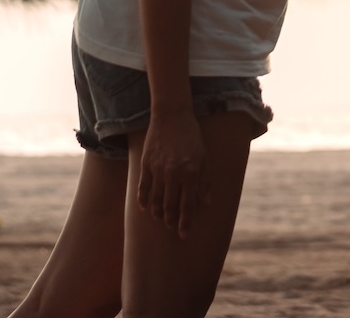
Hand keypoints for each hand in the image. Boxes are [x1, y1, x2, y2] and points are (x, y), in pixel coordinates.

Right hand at [135, 106, 207, 238]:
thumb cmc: (191, 136)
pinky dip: (143, 200)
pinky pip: (142, 188)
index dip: (185, 222)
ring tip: (160, 220)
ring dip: (158, 213)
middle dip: (171, 221)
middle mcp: (173, 174)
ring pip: (156, 200)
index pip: (188, 205)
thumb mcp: (204, 157)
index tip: (184, 234)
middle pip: (170, 206)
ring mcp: (157, 170)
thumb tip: (206, 203)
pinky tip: (145, 208)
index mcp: (190, 173)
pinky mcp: (145, 164)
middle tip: (171, 229)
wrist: (172, 116)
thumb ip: (204, 181)